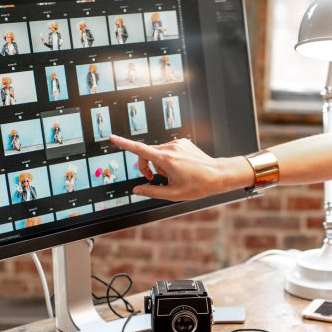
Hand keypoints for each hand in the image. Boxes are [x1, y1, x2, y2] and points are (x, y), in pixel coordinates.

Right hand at [109, 136, 252, 200]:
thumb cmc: (199, 185)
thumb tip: (137, 190)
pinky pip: (167, 150)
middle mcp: (171, 147)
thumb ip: (152, 191)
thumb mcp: (173, 194)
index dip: (124, 144)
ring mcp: (177, 143)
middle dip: (146, 167)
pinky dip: (167, 159)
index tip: (112, 138)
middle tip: (153, 180)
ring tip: (171, 176)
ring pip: (157, 153)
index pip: (139, 150)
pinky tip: (179, 168)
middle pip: (147, 154)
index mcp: (166, 159)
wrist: (218, 175)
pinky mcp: (182, 143)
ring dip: (158, 164)